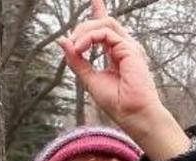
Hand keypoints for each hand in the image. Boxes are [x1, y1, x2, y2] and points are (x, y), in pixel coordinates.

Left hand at [58, 0, 189, 160]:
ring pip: (104, 24)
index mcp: (116, 54)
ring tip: (75, 47)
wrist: (132, 115)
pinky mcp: (130, 49)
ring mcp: (129, 47)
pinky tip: (80, 49)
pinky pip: (106, 33)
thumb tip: (63, 43)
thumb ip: (77, 61)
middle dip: (83, 27)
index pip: (106, 28)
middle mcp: (124, 47)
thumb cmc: (117, 102)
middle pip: (103, 22)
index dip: (99, 11)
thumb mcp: (89, 79)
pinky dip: (90, 38)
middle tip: (70, 43)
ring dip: (84, 32)